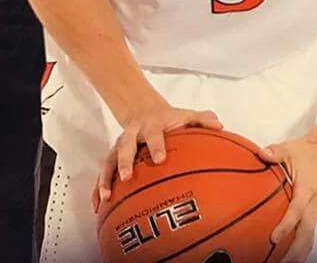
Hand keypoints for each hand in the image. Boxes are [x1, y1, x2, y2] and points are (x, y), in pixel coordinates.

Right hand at [91, 92, 222, 210]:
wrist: (144, 110)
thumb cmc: (170, 119)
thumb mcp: (186, 115)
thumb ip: (202, 120)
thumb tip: (219, 125)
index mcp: (152, 125)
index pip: (154, 133)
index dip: (156, 145)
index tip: (160, 159)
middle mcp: (133, 134)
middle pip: (125, 145)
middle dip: (125, 161)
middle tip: (127, 176)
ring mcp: (120, 146)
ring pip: (109, 160)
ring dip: (106, 177)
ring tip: (106, 196)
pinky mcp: (111, 157)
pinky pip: (102, 173)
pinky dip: (97, 188)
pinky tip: (97, 206)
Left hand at [259, 135, 316, 262]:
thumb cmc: (306, 154)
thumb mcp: (289, 149)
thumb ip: (275, 152)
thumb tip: (262, 154)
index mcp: (307, 190)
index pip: (297, 212)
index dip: (286, 226)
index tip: (274, 238)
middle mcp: (312, 205)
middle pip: (306, 234)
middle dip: (293, 252)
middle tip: (278, 262)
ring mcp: (314, 212)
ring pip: (308, 239)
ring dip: (297, 254)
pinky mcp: (312, 216)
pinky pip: (307, 236)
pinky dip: (299, 249)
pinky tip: (289, 257)